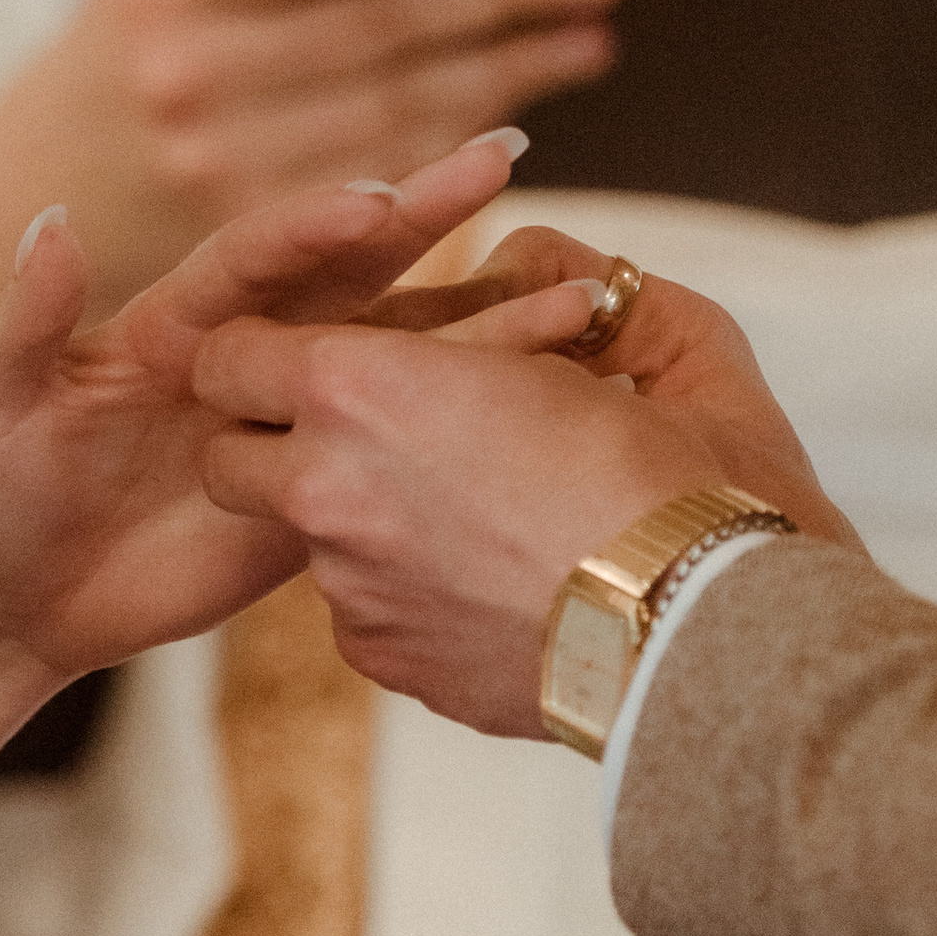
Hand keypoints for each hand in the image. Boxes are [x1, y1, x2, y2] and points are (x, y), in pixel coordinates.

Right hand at [0, 0, 624, 329]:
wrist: (20, 222)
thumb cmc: (114, 82)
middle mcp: (185, 81)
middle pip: (374, 30)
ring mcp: (218, 176)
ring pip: (395, 115)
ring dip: (506, 70)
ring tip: (588, 33)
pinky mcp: (254, 250)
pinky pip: (384, 193)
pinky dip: (461, 149)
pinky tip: (524, 113)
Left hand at [0, 130, 543, 683]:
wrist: (13, 595)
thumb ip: (23, 315)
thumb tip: (53, 219)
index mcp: (175, 316)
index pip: (259, 252)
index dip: (314, 223)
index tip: (379, 197)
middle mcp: (250, 352)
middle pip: (355, 269)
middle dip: (428, 212)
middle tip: (504, 155)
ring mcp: (296, 419)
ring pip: (405, 351)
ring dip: (484, 314)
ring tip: (578, 283)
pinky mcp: (325, 489)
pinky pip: (413, 446)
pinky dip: (482, 419)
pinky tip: (554, 398)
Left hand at [191, 252, 858, 736]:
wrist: (708, 633)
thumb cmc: (677, 476)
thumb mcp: (624, 347)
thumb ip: (544, 301)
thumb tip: (532, 276)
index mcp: (364, 386)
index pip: (230, 357)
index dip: (262, 356)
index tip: (312, 360)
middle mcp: (328, 486)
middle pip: (228, 460)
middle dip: (271, 445)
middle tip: (364, 436)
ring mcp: (348, 585)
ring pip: (304, 540)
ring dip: (356, 520)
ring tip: (467, 515)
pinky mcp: (384, 658)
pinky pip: (362, 611)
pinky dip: (404, 592)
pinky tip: (488, 583)